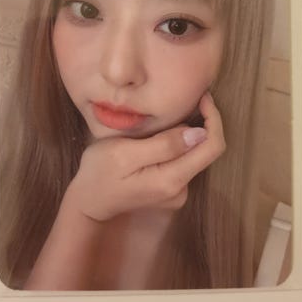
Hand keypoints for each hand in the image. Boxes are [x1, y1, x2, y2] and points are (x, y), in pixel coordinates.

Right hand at [65, 92, 225, 220]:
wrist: (87, 203)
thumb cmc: (99, 173)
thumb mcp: (123, 153)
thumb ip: (163, 145)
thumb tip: (199, 133)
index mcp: (171, 180)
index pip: (211, 147)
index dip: (213, 119)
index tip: (202, 97)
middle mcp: (181, 190)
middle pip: (206, 151)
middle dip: (202, 123)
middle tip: (187, 100)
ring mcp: (177, 192)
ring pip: (194, 155)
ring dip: (187, 134)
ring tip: (167, 117)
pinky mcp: (170, 190)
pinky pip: (183, 162)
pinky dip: (177, 145)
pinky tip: (159, 137)